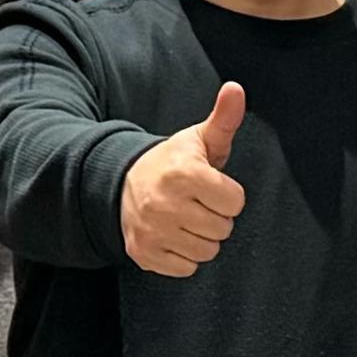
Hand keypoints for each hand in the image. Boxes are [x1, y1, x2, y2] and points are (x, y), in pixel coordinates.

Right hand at [120, 81, 248, 276]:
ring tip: (186, 218)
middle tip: (196, 203)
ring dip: (202, 238)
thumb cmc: (171, 163)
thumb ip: (224, 119)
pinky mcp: (144, 254)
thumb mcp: (198, 139)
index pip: (235, 202)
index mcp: (184, 174)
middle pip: (223, 229)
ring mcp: (153, 231)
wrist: (120, 184)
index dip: (227, 194)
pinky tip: (173, 234)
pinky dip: (184, 255)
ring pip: (208, 251)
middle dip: (215, 217)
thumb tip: (236, 88)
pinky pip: (187, 268)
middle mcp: (166, 204)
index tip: (210, 186)